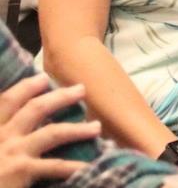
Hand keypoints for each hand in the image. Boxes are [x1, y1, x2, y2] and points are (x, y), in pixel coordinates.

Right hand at [0, 73, 101, 187]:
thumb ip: (2, 133)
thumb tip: (19, 125)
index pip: (8, 101)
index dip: (26, 87)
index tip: (43, 78)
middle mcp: (1, 137)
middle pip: (36, 109)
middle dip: (60, 97)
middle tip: (81, 89)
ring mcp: (12, 153)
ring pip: (52, 132)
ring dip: (77, 129)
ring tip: (96, 127)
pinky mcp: (21, 171)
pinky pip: (55, 166)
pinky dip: (74, 165)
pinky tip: (89, 165)